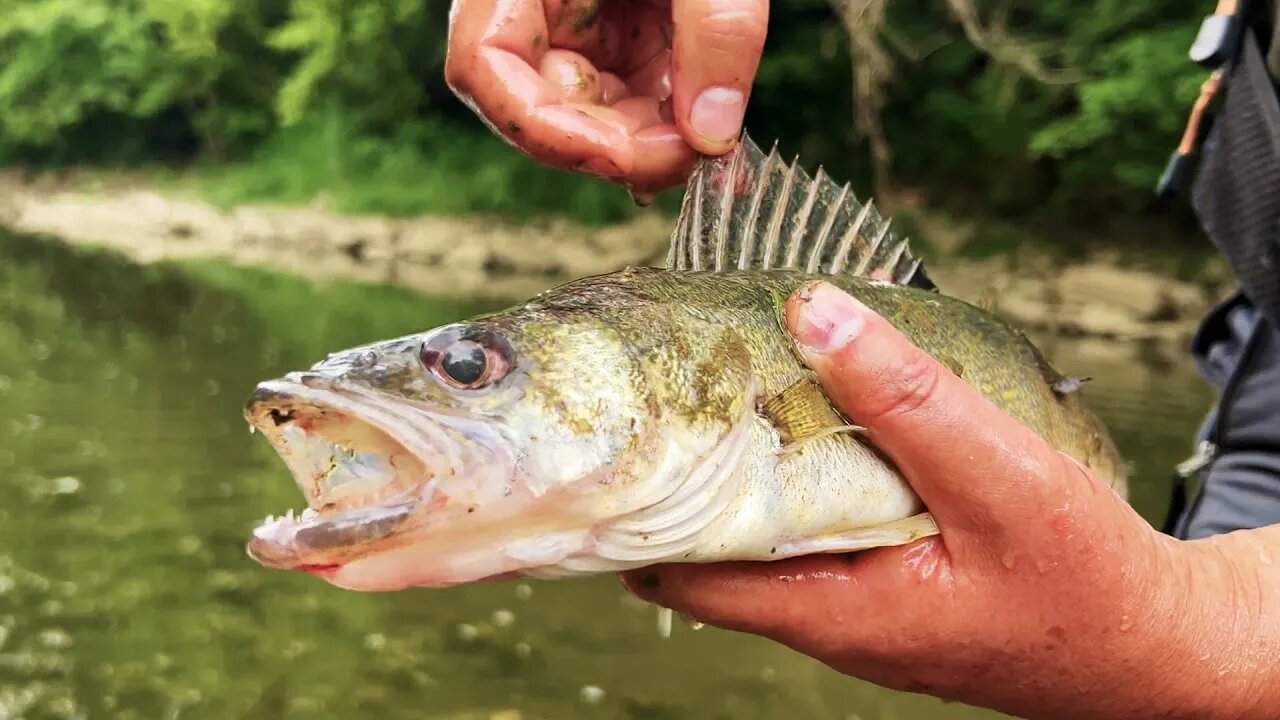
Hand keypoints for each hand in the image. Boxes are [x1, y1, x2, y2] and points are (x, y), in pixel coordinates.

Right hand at [445, 0, 768, 193]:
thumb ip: (717, 28)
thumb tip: (714, 133)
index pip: (484, 66)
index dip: (548, 130)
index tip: (632, 159)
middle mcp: (530, 2)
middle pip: (542, 107)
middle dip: (617, 145)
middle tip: (693, 154)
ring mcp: (572, 22)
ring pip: (589, 112)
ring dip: (648, 135)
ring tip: (709, 129)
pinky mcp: (614, 33)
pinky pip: (627, 94)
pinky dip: (668, 113)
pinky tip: (707, 114)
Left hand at [621, 282, 1279, 719]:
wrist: (1152, 646)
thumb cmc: (1084, 581)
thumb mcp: (999, 476)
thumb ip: (906, 398)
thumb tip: (813, 311)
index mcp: (831, 611)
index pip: (684, 575)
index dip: (638, 509)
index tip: (616, 435)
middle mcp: (826, 619)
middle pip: (715, 550)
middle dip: (685, 475)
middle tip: (667, 389)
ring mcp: (855, 606)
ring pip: (766, 536)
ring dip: (743, 470)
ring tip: (725, 389)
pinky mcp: (885, 586)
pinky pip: (816, 532)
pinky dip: (798, 478)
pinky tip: (810, 421)